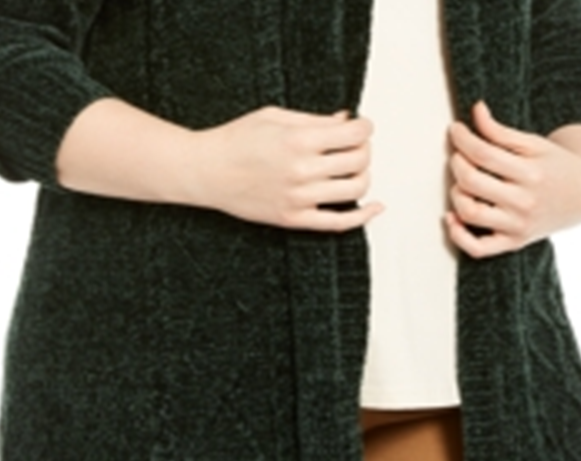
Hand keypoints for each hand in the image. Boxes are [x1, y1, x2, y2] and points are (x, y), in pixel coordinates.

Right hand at [193, 106, 382, 230]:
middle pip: (359, 160)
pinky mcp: (294, 218)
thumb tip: (347, 120)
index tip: (362, 126)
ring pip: (356, 188)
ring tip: (351, 168)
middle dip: (364, 148)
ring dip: (363, 175)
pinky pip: (339, 223)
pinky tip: (375, 207)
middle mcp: (302, 170)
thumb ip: (315, 120)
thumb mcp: (274, 117)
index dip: (365, 127)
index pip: (354, 133)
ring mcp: (299, 198)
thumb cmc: (234, 141)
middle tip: (354, 144)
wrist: (205, 171)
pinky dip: (364, 216)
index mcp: (298, 140)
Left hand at [445, 101, 580, 257]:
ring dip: (456, 194)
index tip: (455, 129)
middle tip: (458, 155)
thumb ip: (500, 131)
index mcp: (531, 173)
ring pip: (470, 213)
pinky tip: (452, 217)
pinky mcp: (514, 243)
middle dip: (456, 163)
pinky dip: (458, 236)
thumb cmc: (555, 166)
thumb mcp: (533, 144)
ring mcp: (519, 226)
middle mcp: (524, 202)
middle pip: (472, 182)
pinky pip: (478, 249)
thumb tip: (476, 110)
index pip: (484, 154)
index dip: (462, 139)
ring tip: (462, 183)